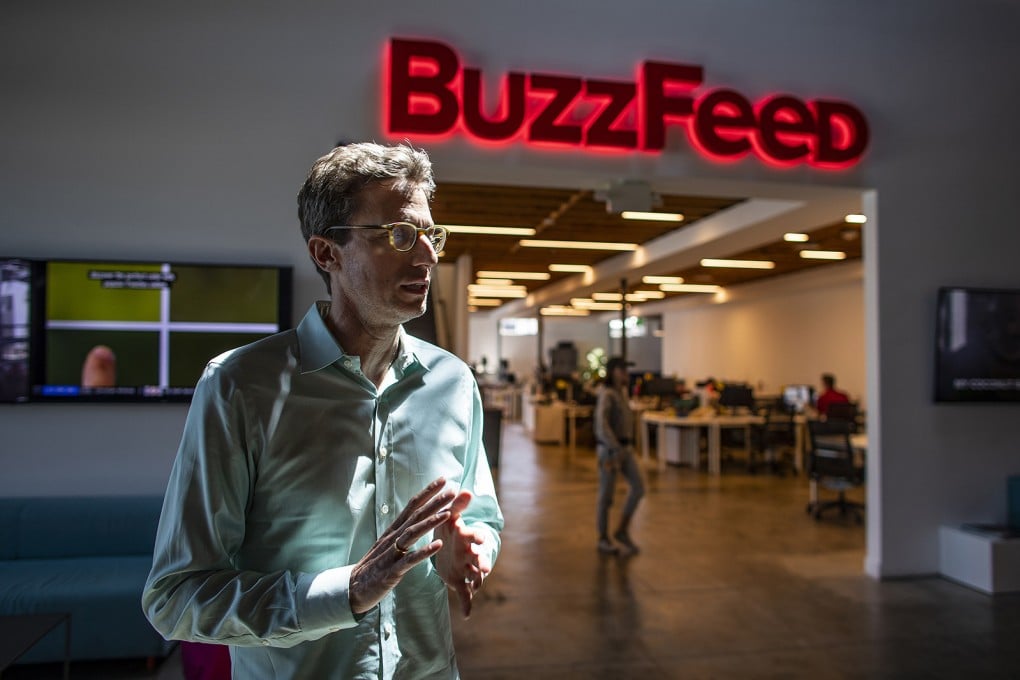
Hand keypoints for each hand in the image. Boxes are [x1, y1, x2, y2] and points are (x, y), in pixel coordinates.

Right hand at [349, 477, 454, 614]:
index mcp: (393, 530)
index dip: (427, 492)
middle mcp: (392, 537)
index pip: (412, 506)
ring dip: (431, 522)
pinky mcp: (392, 571)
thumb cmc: (375, 566)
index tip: (443, 480)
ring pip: (413, 533)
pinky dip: (424, 551)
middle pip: (416, 515)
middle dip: (435, 502)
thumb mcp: (390, 545)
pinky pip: (410, 560)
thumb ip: (404, 532)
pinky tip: (438, 545)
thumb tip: (419, 519)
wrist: (353, 588)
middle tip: (452, 490)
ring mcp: (392, 553)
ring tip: (448, 512)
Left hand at [434, 490, 491, 617]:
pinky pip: (465, 595)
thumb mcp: (450, 517)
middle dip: (481, 563)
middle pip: (478, 559)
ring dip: (477, 582)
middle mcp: (468, 554)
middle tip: (484, 568)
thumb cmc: (448, 529)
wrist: (445, 547)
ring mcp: (465, 568)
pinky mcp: (459, 581)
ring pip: (474, 577)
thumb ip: (456, 506)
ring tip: (477, 586)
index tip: (481, 539)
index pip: (472, 537)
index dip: (476, 538)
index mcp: (464, 538)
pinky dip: (467, 605)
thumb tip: (464, 490)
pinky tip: (467, 615)